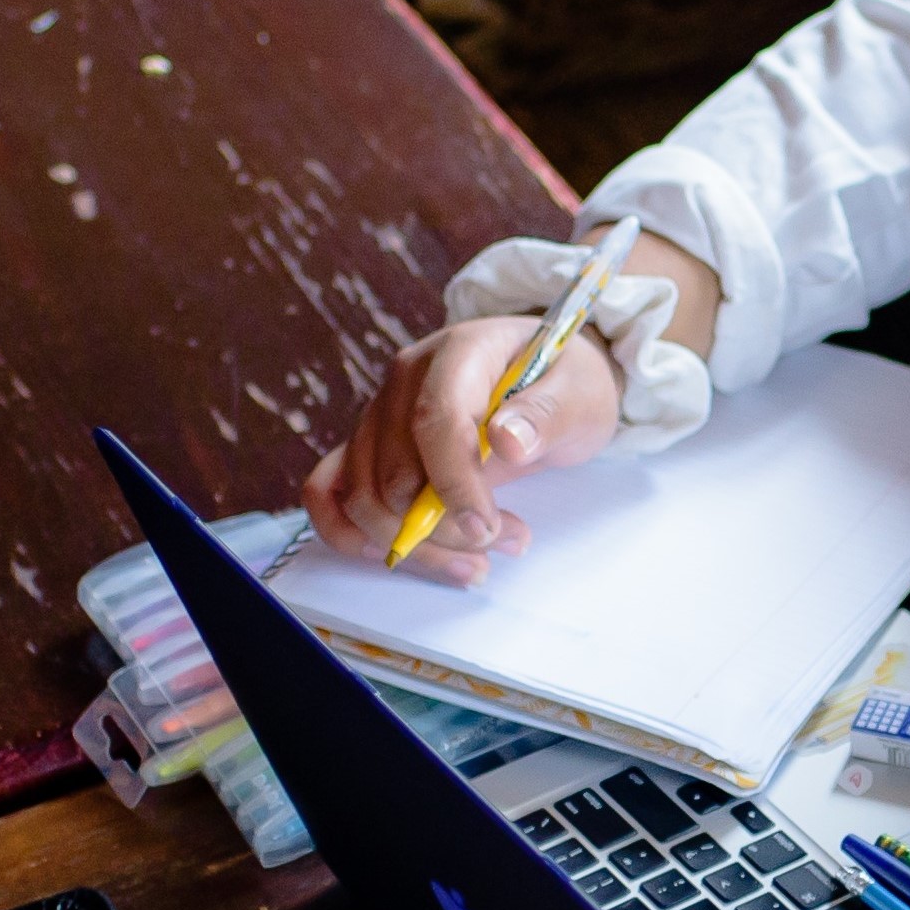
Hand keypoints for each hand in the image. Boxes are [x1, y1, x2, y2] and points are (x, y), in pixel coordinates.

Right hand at [303, 317, 623, 583]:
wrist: (548, 380)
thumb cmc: (564, 384)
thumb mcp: (582, 393)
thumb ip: (548, 413)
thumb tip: (507, 438)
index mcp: (459, 352)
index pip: (435, 418)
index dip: (455, 483)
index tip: (486, 528)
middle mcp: (404, 379)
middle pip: (395, 473)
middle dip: (447, 527)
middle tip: (508, 540)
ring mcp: (379, 413)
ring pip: (364, 497)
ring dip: (417, 544)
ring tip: (480, 557)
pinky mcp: (368, 446)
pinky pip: (327, 492)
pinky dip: (352, 534)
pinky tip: (401, 554)